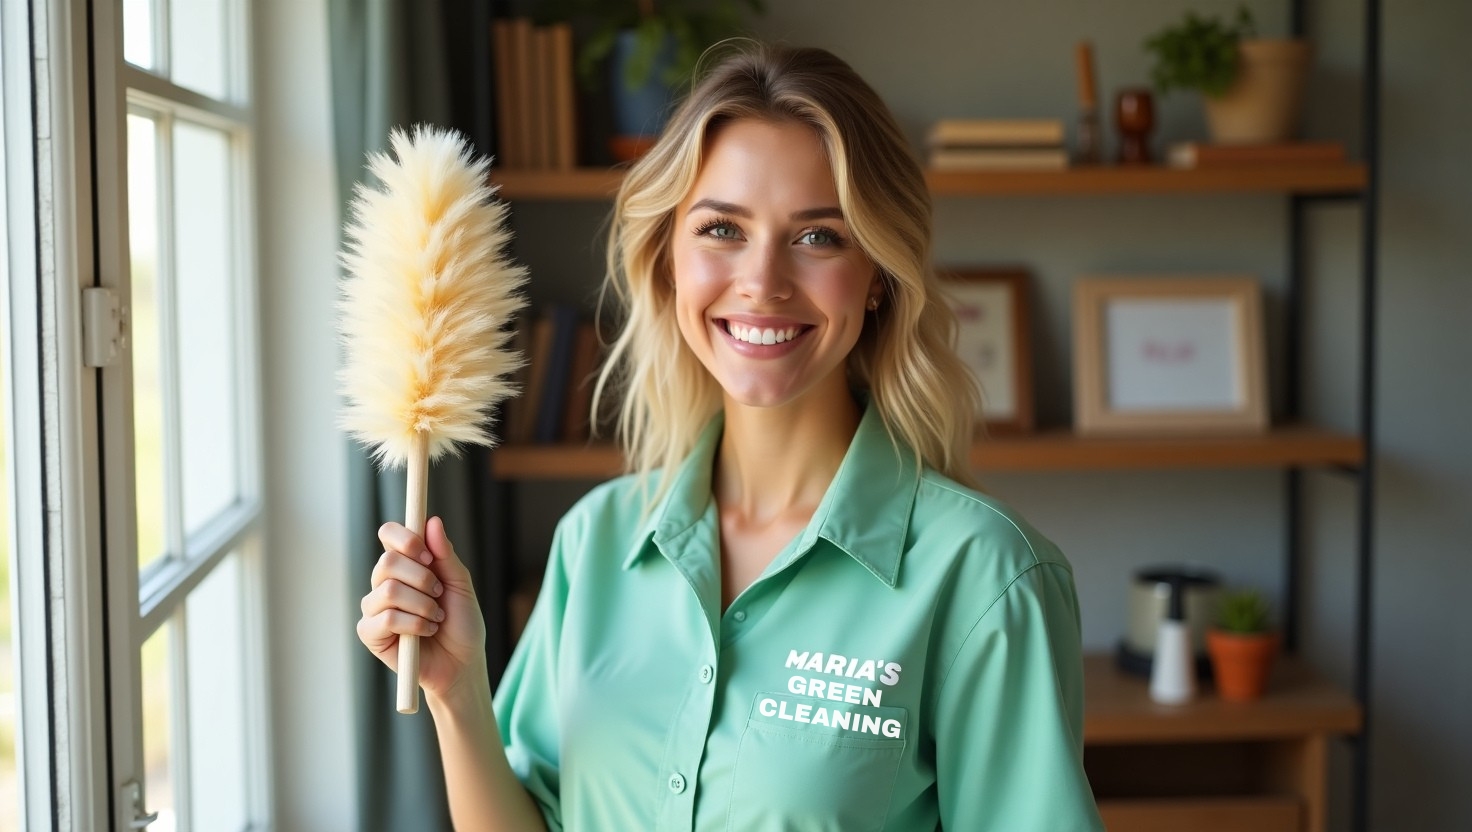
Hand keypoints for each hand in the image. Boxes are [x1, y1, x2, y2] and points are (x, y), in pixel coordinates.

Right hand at [357, 516, 487, 700]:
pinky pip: (385, 618)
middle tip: (439, 594)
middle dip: (422, 578)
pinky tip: (426, 632)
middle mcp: (385, 582)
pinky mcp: (370, 633)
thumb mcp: (460, 585)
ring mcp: (375, 607)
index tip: (427, 555)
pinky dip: (414, 625)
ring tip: (436, 618)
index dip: (405, 538)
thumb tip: (432, 521)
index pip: (389, 534)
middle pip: (388, 562)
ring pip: (388, 590)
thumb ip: (445, 555)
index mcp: (406, 565)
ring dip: (422, 605)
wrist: (462, 663)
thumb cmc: (461, 623)